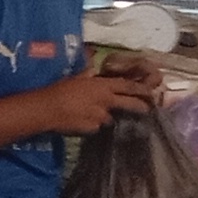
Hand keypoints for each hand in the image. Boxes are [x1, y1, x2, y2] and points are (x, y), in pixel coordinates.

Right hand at [40, 70, 159, 134]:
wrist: (47, 109)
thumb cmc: (58, 89)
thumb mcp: (75, 78)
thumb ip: (87, 75)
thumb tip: (92, 69)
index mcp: (102, 86)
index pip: (127, 86)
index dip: (140, 88)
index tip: (150, 91)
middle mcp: (106, 101)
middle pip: (129, 103)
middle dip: (140, 106)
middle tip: (146, 109)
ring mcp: (100, 116)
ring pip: (108, 117)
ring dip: (104, 117)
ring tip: (92, 115)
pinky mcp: (92, 128)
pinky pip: (95, 126)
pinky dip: (91, 125)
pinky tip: (80, 122)